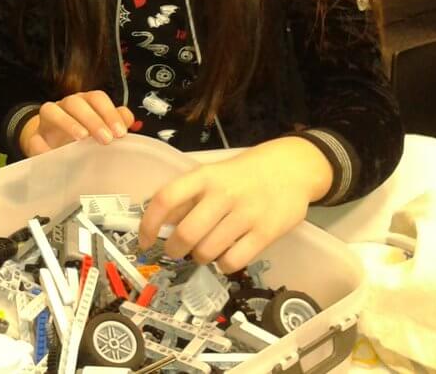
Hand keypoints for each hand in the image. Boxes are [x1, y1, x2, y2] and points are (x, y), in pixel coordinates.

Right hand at [18, 90, 134, 156]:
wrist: (54, 147)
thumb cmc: (82, 136)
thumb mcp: (101, 129)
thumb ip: (116, 122)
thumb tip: (129, 121)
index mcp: (85, 102)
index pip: (97, 98)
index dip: (109, 113)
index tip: (120, 133)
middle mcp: (65, 106)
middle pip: (77, 103)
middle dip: (93, 119)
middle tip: (106, 139)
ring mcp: (48, 120)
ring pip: (52, 111)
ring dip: (68, 123)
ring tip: (82, 138)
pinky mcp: (34, 137)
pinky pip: (34, 138)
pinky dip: (42, 146)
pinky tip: (53, 154)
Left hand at [138, 137, 332, 271]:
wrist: (291, 168)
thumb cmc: (243, 174)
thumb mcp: (212, 175)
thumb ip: (188, 197)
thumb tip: (157, 223)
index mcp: (204, 176)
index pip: (166, 199)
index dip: (148, 224)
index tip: (144, 242)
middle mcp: (223, 194)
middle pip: (186, 233)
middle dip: (174, 249)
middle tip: (177, 251)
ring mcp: (246, 214)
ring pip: (207, 251)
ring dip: (200, 257)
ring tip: (205, 250)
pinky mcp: (266, 233)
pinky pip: (233, 261)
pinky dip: (223, 265)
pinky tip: (226, 256)